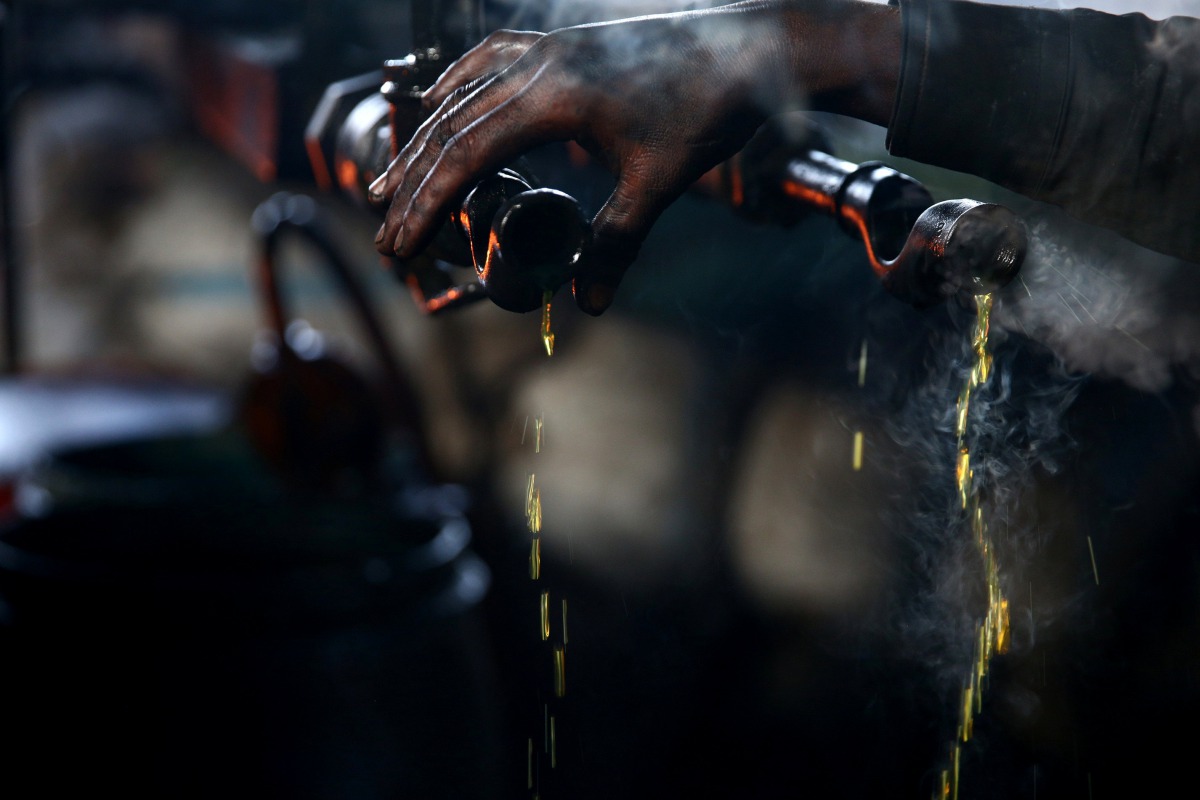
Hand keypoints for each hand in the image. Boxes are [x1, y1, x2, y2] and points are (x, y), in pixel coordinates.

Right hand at [371, 0, 899, 314]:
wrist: (754, 47)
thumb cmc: (710, 108)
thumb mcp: (658, 182)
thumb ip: (617, 242)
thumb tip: (587, 301)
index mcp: (555, 98)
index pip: (467, 156)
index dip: (427, 204)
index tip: (400, 243)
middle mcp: (539, 64)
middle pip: (452, 127)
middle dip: (414, 184)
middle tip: (384, 229)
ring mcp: (548, 47)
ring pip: (463, 93)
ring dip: (425, 140)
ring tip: (393, 181)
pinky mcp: (561, 44)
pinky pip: (488, 61)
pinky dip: (457, 90)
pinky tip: (442, 107)